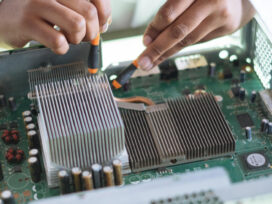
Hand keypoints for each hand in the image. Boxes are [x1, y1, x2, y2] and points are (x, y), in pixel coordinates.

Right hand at [0, 0, 110, 53]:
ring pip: (77, 25)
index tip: (101, 24)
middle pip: (89, 13)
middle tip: (83, 36)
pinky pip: (58, 41)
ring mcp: (37, 4)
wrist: (5, 18)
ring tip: (68, 38)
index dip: (104, 13)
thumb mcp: (63, 6)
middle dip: (92, 31)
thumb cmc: (39, 14)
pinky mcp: (28, 23)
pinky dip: (62, 48)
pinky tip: (56, 45)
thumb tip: (105, 23)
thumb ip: (84, 11)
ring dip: (78, 39)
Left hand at [137, 0, 254, 69]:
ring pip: (187, 40)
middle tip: (142, 63)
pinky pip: (197, 41)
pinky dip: (179, 48)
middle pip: (178, 30)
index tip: (144, 42)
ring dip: (166, 53)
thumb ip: (171, 13)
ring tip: (151, 62)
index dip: (155, 29)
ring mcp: (220, 15)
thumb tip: (150, 40)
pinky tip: (167, 54)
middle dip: (157, 49)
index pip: (170, 12)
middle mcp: (210, 0)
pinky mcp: (227, 27)